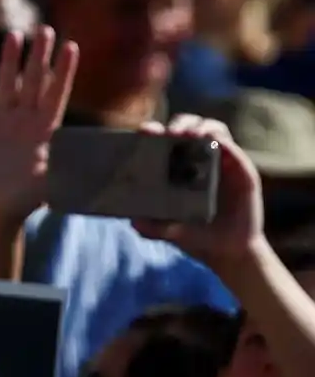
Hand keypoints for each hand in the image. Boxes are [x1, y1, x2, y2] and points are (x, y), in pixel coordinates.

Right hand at [0, 26, 78, 225]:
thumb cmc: (22, 202)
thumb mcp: (50, 183)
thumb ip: (66, 168)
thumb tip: (92, 163)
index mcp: (45, 132)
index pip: (57, 94)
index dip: (64, 71)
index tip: (72, 47)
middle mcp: (25, 122)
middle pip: (34, 82)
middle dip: (39, 56)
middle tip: (45, 29)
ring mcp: (2, 123)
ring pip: (7, 84)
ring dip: (10, 61)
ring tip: (14, 35)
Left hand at [132, 115, 263, 271]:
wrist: (228, 252)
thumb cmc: (195, 238)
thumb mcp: (169, 233)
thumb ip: (152, 227)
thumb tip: (134, 221)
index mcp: (175, 169)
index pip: (164, 141)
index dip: (155, 131)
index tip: (144, 131)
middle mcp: (198, 161)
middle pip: (188, 128)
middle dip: (178, 124)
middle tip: (170, 133)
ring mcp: (221, 162)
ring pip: (213, 130)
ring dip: (201, 127)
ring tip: (190, 135)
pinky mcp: (241, 169)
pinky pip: (232, 147)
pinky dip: (222, 141)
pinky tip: (213, 142)